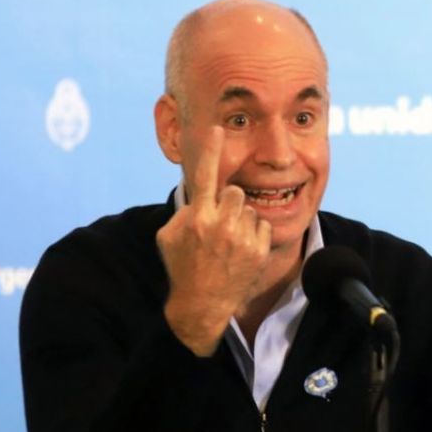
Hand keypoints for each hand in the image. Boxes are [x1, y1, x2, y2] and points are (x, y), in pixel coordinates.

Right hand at [156, 127, 270, 355]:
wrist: (202, 304)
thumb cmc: (183, 266)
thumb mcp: (169, 236)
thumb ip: (185, 210)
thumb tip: (201, 196)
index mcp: (196, 217)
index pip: (205, 176)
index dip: (211, 150)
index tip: (218, 128)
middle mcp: (220, 224)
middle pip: (234, 191)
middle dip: (228, 202)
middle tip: (219, 222)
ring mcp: (241, 237)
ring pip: (248, 209)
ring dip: (240, 219)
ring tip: (228, 242)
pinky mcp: (258, 249)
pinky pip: (261, 225)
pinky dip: (253, 233)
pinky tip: (241, 250)